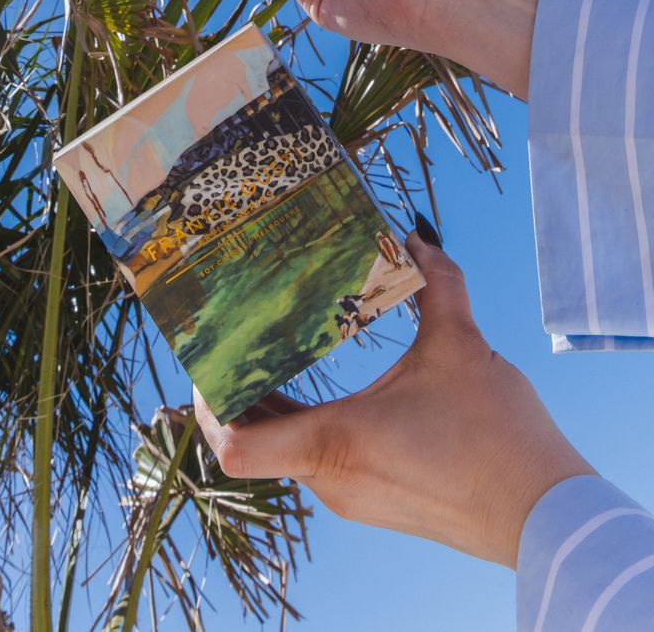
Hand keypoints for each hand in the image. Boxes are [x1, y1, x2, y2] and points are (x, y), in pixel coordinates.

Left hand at [193, 233, 594, 567]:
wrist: (543, 513)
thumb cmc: (496, 436)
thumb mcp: (460, 345)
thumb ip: (436, 282)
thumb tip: (418, 237)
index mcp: (336, 443)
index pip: (235, 448)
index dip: (208, 406)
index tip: (211, 363)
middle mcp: (333, 480)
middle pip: (252, 443)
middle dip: (238, 393)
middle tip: (237, 341)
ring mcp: (353, 497)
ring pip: (286, 452)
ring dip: (274, 408)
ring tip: (276, 353)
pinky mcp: (375, 501)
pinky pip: (317, 461)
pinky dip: (306, 424)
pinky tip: (326, 389)